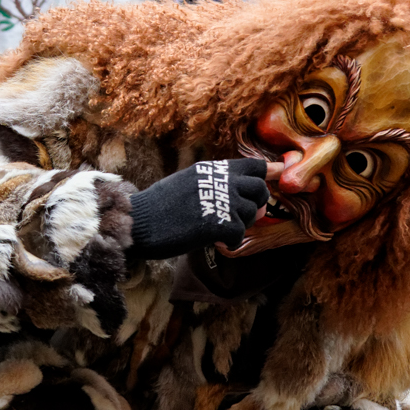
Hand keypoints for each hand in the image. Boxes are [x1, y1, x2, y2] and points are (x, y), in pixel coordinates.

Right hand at [127, 159, 268, 260]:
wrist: (138, 222)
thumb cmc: (160, 205)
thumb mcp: (188, 182)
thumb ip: (215, 182)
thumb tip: (243, 190)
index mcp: (211, 169)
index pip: (254, 166)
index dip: (265, 176)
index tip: (271, 183)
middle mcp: (219, 181)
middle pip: (260, 189)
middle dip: (257, 204)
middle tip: (241, 215)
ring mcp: (220, 201)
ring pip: (253, 213)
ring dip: (243, 224)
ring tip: (223, 229)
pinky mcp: (217, 224)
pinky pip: (240, 234)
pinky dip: (232, 242)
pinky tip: (219, 242)